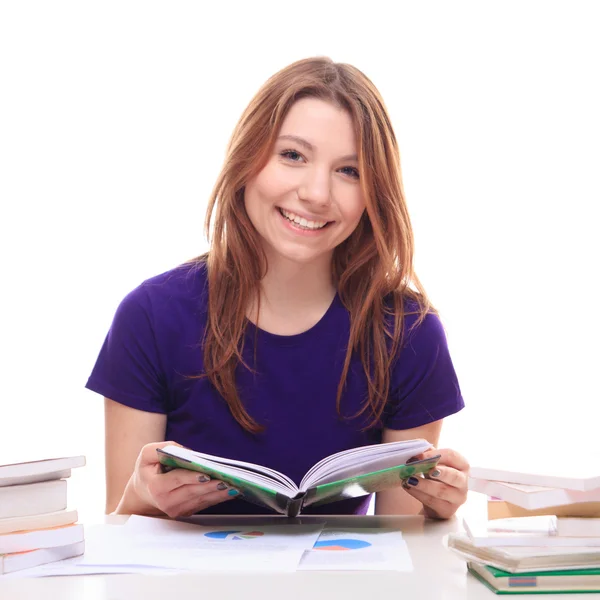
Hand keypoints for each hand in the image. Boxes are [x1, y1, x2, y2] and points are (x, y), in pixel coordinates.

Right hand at [116, 441, 239, 517]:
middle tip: (226, 480)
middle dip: (211, 486)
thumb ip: (161, 449)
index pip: (177, 480)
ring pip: (201, 500)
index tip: (206, 475)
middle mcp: (167, 502)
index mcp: (157, 487)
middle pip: (193, 491)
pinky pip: (205, 504)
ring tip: (233, 486)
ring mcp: (178, 510)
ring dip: (218, 494)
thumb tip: (185, 451)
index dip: (192, 477)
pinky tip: (231, 492)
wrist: (144, 492)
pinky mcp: (187, 512)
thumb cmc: (148, 470)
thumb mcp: (146, 454)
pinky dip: (218, 498)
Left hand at [402, 448, 468, 519]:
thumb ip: (428, 454)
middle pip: (453, 476)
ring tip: (408, 479)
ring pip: (441, 490)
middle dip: (437, 471)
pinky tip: (408, 487)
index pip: (452, 456)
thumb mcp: (434, 463)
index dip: (434, 455)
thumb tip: (418, 449)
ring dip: (422, 484)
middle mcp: (463, 482)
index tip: (418, 456)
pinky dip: (418, 494)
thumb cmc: (436, 477)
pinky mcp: (448, 510)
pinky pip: (432, 501)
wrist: (436, 500)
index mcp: (462, 465)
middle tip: (420, 467)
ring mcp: (457, 498)